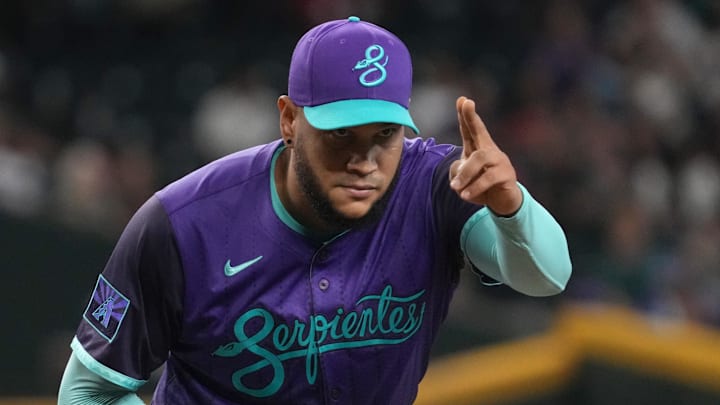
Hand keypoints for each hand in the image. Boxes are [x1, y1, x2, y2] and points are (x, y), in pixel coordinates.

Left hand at [449, 96, 521, 215]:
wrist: (502, 203)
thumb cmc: (480, 187)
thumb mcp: (462, 179)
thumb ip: (457, 171)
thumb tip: (461, 170)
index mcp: (478, 148)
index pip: (471, 129)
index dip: (466, 115)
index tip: (462, 99)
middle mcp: (491, 151)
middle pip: (480, 132)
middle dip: (471, 117)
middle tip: (466, 103)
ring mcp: (501, 161)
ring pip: (480, 158)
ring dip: (465, 174)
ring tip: (455, 188)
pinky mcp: (507, 175)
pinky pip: (489, 178)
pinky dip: (474, 187)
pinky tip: (465, 195)